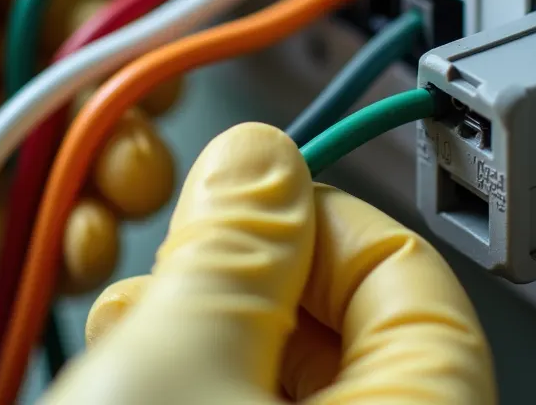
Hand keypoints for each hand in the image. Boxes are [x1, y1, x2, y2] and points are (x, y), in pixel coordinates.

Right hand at [43, 123, 495, 403]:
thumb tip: (260, 155)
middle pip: (346, 324)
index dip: (312, 211)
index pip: (407, 268)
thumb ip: (232, 240)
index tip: (239, 196)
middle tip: (170, 272)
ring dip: (202, 333)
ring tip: (128, 337)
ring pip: (290, 379)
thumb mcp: (172, 361)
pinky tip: (129, 382)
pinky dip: (196, 389)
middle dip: (241, 277)